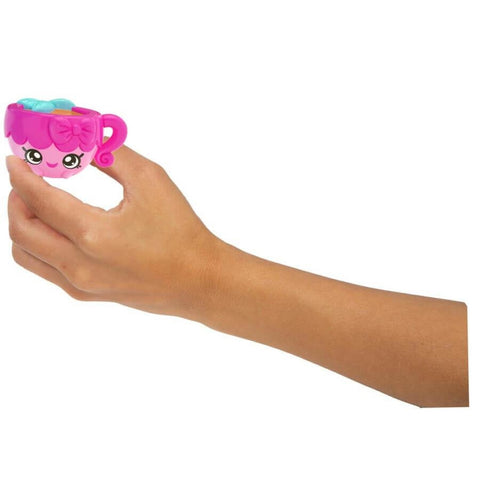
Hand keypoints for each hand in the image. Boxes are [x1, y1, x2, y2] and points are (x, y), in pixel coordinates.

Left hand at [7, 146, 221, 317]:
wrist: (199, 279)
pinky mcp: (87, 294)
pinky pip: (45, 270)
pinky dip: (40, 246)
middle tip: (26, 179)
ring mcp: (81, 284)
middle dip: (16, 198)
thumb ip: (111, 155)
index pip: (38, 199)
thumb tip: (84, 140)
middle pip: (21, 229)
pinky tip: (59, 231)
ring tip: (38, 205)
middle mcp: (80, 264)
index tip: (16, 159)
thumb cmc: (181, 232)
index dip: (21, 174)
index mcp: (94, 234)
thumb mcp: (151, 181)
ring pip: (26, 254)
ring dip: (23, 224)